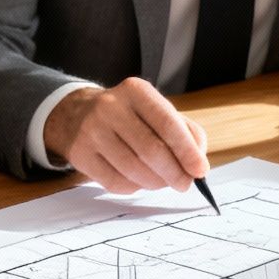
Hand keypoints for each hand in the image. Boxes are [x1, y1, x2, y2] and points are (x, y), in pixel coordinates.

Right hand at [45, 78, 209, 193]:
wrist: (78, 114)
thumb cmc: (129, 116)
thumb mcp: (156, 109)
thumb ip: (185, 131)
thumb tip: (197, 163)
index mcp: (136, 91)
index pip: (167, 124)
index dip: (187, 151)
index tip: (200, 170)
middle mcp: (110, 107)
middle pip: (151, 150)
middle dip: (174, 173)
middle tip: (185, 183)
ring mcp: (92, 131)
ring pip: (133, 170)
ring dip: (156, 183)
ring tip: (164, 182)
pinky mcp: (80, 154)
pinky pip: (114, 182)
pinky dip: (134, 187)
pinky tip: (140, 181)